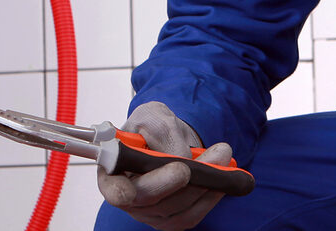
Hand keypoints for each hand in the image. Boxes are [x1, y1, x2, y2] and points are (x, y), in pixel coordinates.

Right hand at [96, 102, 230, 230]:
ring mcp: (151, 213)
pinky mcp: (174, 218)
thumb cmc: (151, 128)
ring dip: (201, 185)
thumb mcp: (152, 116)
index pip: (112, 189)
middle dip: (171, 183)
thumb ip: (161, 132)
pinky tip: (222, 177)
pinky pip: (193, 214)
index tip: (130, 191)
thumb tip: (181, 157)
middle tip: (190, 165)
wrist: (170, 139)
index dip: (120, 193)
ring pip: (176, 209)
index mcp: (113, 172)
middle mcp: (130, 199)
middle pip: (148, 200)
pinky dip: (211, 196)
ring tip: (221, 155)